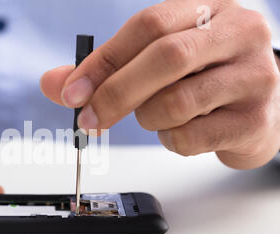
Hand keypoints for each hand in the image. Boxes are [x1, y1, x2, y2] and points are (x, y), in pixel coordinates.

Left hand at [41, 0, 279, 168]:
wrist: (256, 111)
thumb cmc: (201, 80)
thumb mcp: (156, 62)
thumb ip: (107, 71)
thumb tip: (55, 84)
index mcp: (209, 9)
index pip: (148, 24)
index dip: (104, 60)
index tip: (72, 92)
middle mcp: (239, 34)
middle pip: (167, 56)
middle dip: (116, 93)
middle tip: (88, 119)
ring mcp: (255, 77)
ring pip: (176, 102)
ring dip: (149, 118)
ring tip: (158, 116)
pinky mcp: (255, 121)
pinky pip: (190, 138)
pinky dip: (170, 141)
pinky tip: (183, 131)